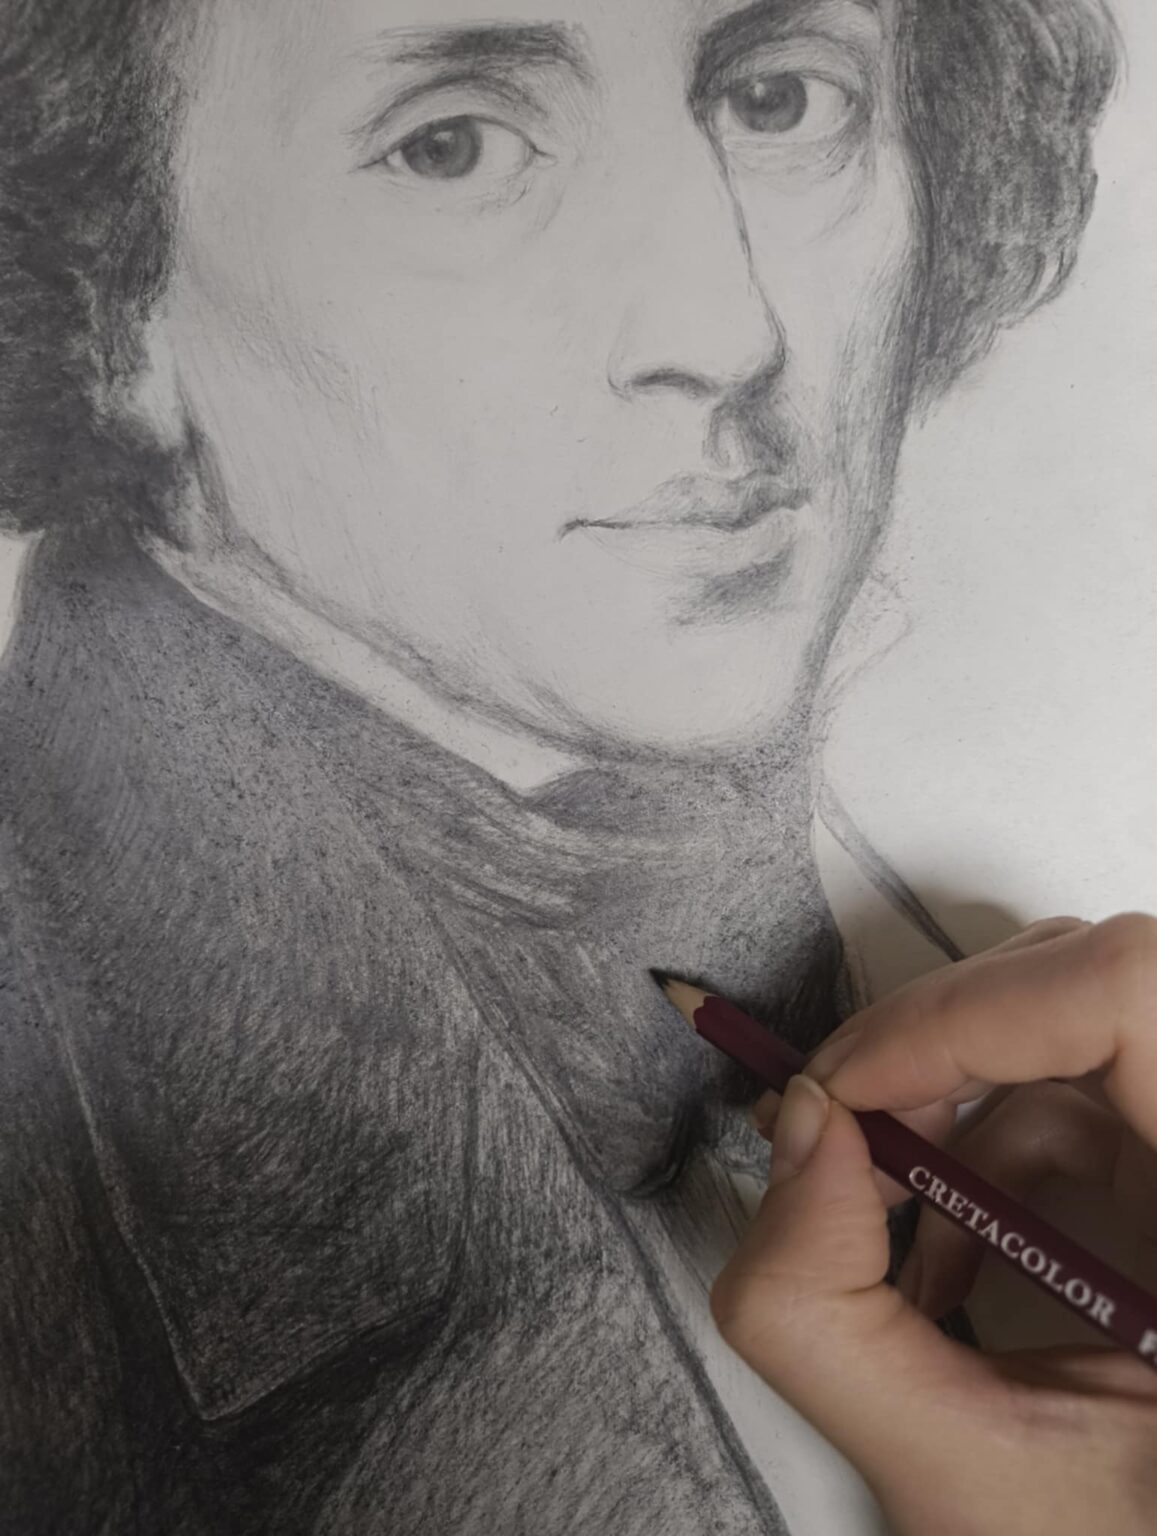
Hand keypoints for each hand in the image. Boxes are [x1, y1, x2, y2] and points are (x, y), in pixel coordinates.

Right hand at [711, 915, 1156, 1535]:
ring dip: (944, 1109)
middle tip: (835, 1136)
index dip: (968, 1011)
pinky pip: (1066, 1089)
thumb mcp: (954, 1471)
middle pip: (1078, 984)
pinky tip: (946, 1255)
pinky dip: (976, 1154)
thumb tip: (791, 1130)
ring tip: (891, 1224)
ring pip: (1062, 1026)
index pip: (1126, 992)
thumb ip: (818, 1315)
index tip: (849, 1089)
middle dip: (928, 1049)